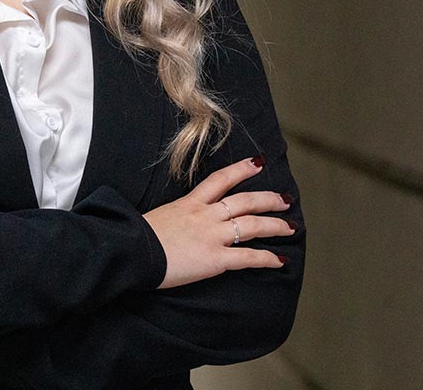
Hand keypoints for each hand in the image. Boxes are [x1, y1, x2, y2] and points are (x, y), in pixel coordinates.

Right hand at [141, 156, 294, 289]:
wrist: (132, 251)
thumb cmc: (138, 236)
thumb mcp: (158, 216)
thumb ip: (174, 216)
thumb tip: (179, 222)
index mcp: (190, 203)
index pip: (221, 179)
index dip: (242, 169)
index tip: (258, 163)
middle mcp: (206, 215)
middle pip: (245, 201)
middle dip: (269, 200)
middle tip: (285, 199)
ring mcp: (212, 236)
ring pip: (252, 225)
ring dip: (275, 226)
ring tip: (290, 227)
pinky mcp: (214, 259)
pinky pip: (247, 257)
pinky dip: (267, 259)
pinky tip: (280, 260)